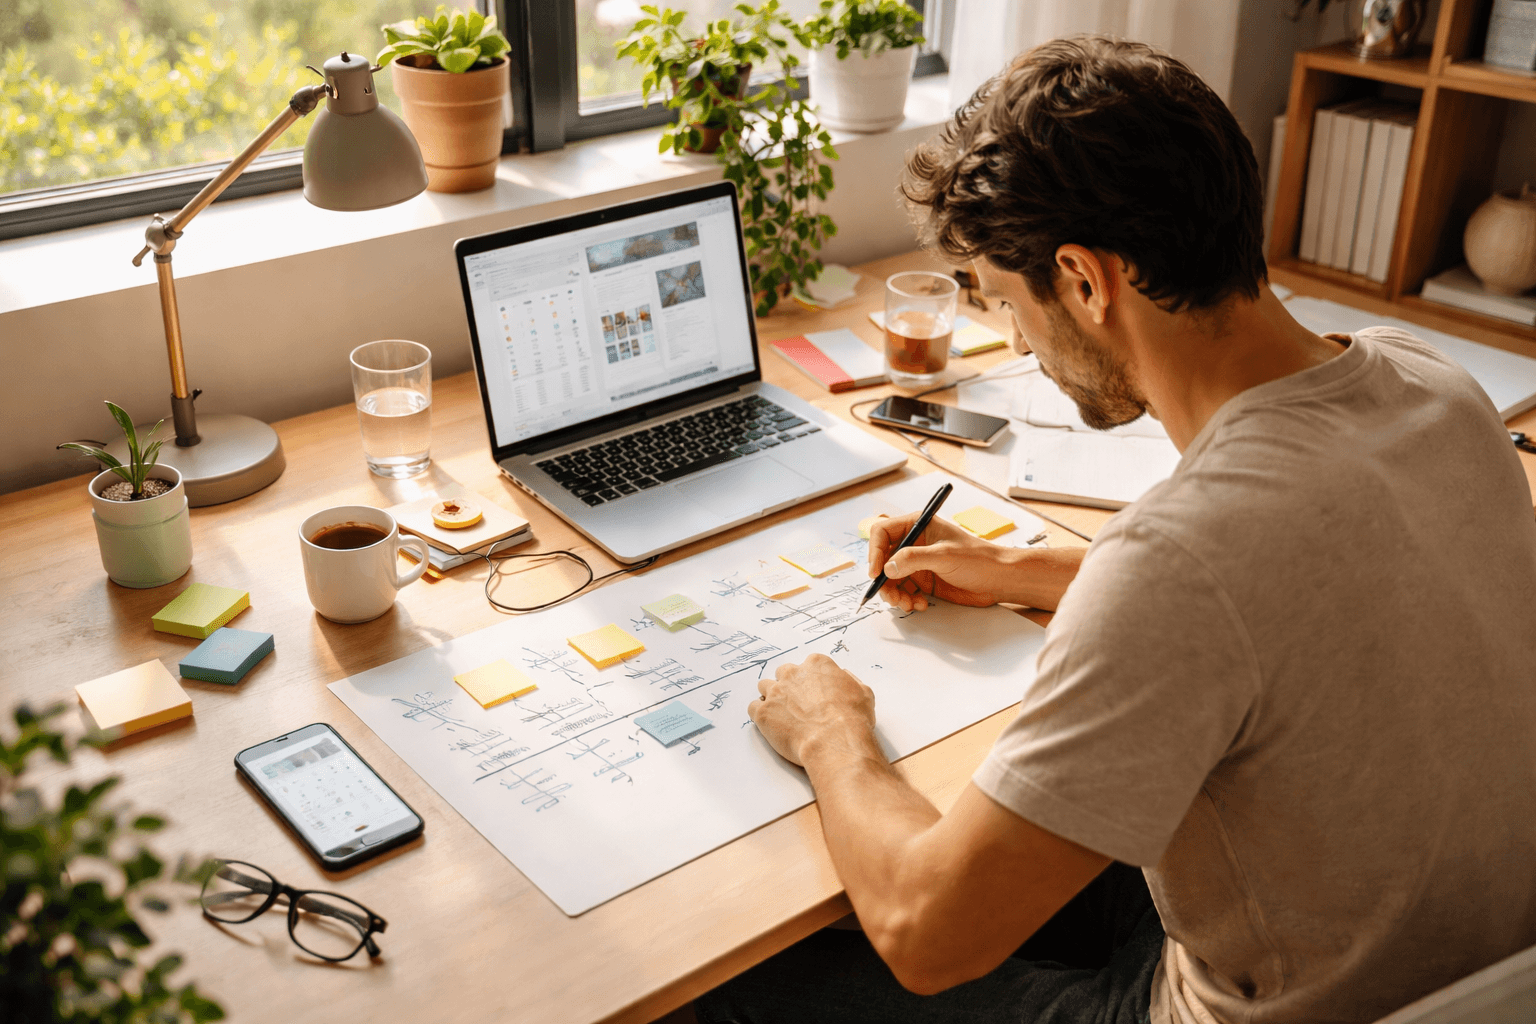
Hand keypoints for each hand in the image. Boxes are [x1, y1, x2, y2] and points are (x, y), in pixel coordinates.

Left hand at [749, 653, 875, 766]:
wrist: (835, 742)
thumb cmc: (852, 719)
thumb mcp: (863, 693)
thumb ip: (849, 680)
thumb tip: (843, 677)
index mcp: (816, 665)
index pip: (808, 665)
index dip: (810, 680)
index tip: (814, 692)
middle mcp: (793, 674)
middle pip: (783, 673)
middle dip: (788, 686)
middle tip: (797, 704)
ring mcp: (775, 692)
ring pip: (764, 687)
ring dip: (771, 698)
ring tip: (781, 715)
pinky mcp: (763, 712)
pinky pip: (753, 707)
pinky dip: (760, 714)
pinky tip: (770, 724)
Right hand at [868, 511, 1015, 611]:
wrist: (999, 580)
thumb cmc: (978, 559)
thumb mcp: (944, 556)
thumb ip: (913, 559)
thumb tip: (887, 568)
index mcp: (918, 525)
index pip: (882, 532)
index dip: (874, 551)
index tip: (876, 572)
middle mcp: (914, 543)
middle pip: (882, 559)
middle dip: (884, 579)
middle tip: (891, 596)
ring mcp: (918, 563)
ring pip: (890, 578)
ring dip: (894, 593)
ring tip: (907, 603)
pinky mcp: (923, 580)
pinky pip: (903, 590)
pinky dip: (906, 599)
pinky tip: (920, 604)